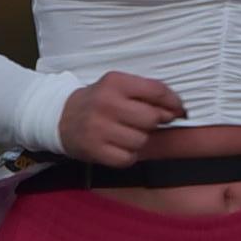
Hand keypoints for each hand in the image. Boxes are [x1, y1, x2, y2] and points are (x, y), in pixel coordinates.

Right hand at [57, 70, 186, 164]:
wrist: (61, 117)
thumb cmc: (98, 102)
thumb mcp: (117, 87)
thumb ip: (146, 93)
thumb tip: (178, 109)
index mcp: (115, 82)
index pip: (156, 90)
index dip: (173, 102)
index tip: (178, 110)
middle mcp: (106, 103)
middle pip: (151, 118)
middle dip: (154, 123)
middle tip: (144, 123)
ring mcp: (98, 128)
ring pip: (141, 140)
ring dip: (139, 140)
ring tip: (125, 133)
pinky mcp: (94, 149)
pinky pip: (128, 158)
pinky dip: (128, 155)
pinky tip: (118, 146)